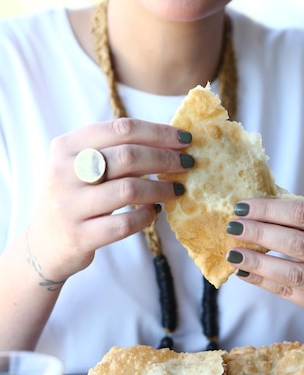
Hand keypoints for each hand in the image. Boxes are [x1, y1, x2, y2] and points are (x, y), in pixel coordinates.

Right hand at [26, 118, 192, 282]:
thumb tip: (167, 141)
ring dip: (161, 189)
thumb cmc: (73, 200)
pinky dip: (147, 217)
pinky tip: (155, 212)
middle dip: (165, 158)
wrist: (44, 245)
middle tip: (187, 163)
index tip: (184, 138)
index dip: (158, 132)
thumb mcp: (79, 167)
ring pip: (129, 190)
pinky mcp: (80, 236)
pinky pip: (124, 224)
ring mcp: (70, 206)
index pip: (120, 129)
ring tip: (177, 190)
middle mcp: (63, 173)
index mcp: (65, 147)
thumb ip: (112, 152)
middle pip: (127, 156)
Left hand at [226, 198, 303, 316]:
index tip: (242, 207)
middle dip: (261, 234)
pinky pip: (288, 292)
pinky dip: (262, 281)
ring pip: (293, 273)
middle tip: (234, 228)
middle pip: (299, 243)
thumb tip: (248, 211)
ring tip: (233, 254)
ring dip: (258, 262)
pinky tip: (244, 271)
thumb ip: (295, 217)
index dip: (270, 210)